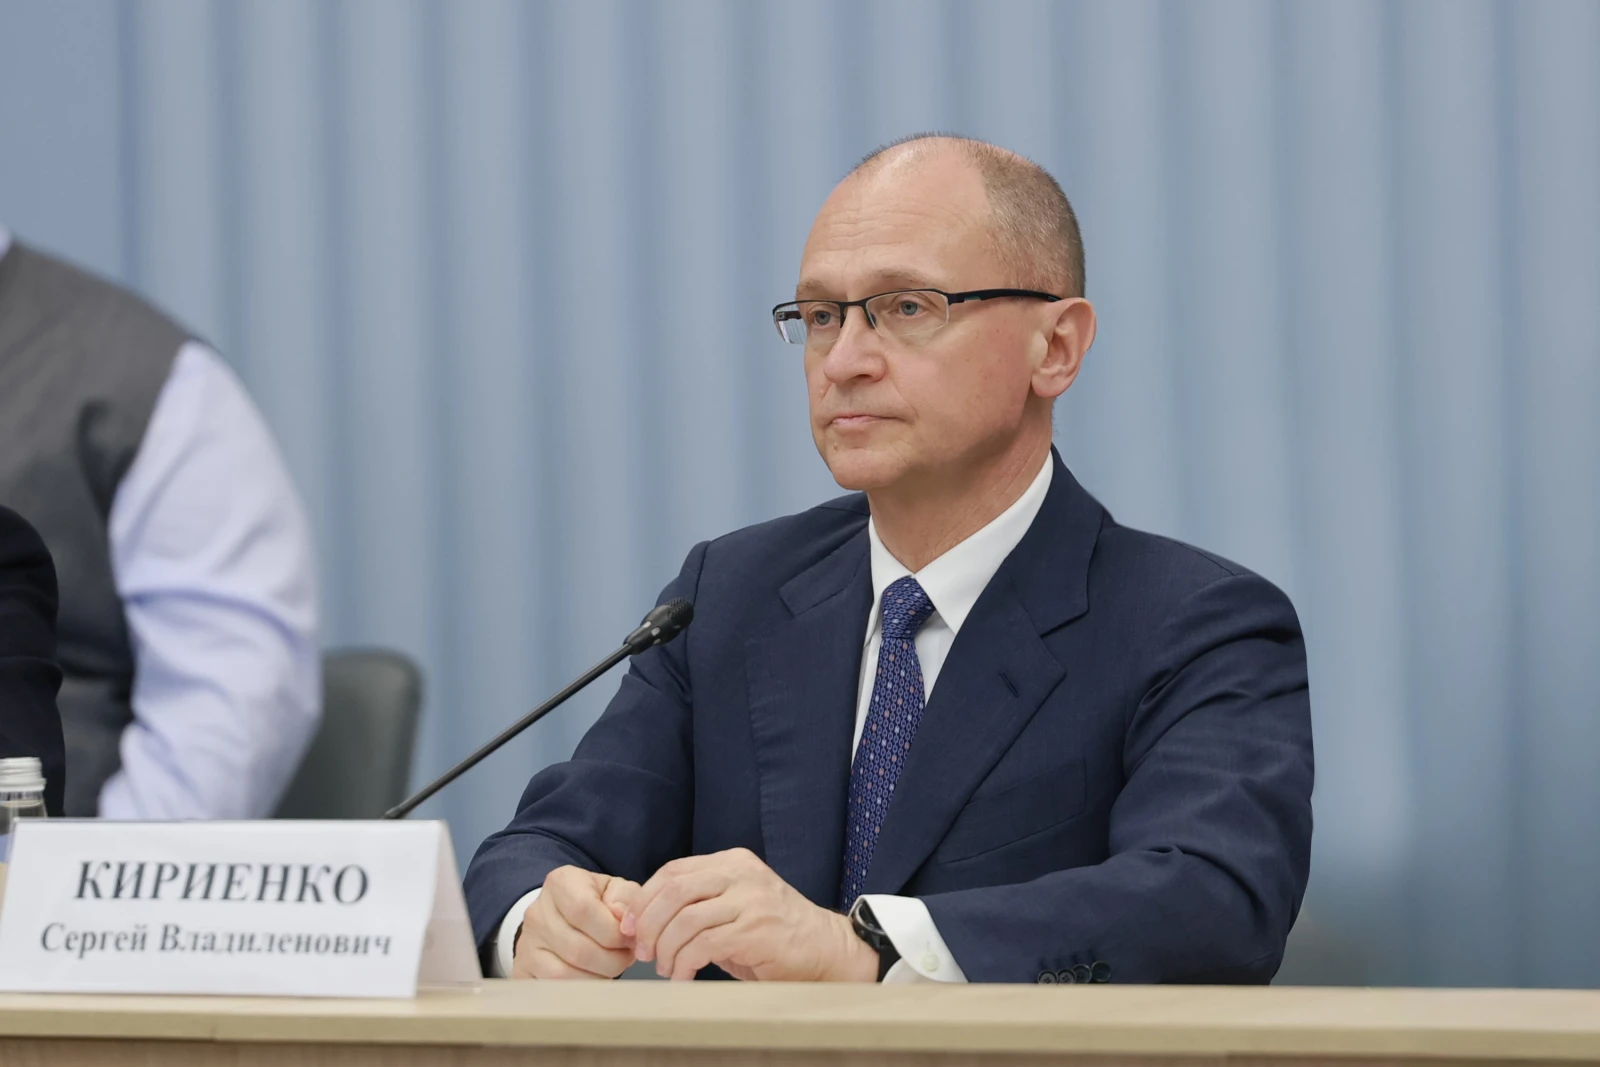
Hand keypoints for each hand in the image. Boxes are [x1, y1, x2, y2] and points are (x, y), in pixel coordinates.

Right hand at [512, 866, 640, 979]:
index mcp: (561, 883)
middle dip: (613, 960)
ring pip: (564, 975)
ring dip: (598, 977)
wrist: (561, 917)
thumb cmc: (594, 904)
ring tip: (611, 966)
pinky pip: (553, 990)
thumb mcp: (614, 890)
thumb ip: (627, 899)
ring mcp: (526, 944)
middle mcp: (537, 913)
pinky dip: (581, 991)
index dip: (613, 931)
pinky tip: (593, 978)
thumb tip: (627, 924)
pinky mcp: (523, 971)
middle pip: (578, 949)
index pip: (585, 910)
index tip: (629, 938)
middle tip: (626, 957)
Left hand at [621, 848, 876, 981]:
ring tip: (666, 969)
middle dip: (648, 924)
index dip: (645, 899)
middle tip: (642, 951)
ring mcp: (751, 900)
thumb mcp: (735, 905)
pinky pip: (704, 945)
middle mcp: (741, 874)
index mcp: (733, 862)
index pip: (673, 871)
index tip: (630, 927)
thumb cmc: (774, 934)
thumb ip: (699, 902)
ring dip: (666, 949)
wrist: (825, 949)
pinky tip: (683, 977)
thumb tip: (643, 918)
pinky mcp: (756, 931)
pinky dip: (684, 964)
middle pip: (674, 891)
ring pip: (685, 919)